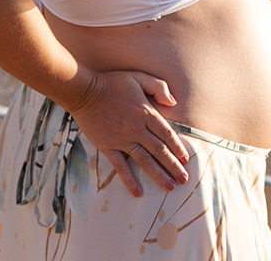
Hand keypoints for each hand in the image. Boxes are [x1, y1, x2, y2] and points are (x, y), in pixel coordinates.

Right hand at [68, 69, 191, 196]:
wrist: (85, 92)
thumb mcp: (139, 77)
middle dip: (173, 166)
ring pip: (144, 161)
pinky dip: (130, 180)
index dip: (178, 147)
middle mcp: (137, 129)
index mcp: (146, 112)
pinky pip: (121, 167)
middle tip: (184, 179)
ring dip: (158, 175)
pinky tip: (138, 192)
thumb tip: (173, 102)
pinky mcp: (108, 147)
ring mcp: (122, 139)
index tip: (185, 159)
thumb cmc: (113, 83)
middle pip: (160, 151)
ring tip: (170, 187)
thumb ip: (158, 87)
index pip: (167, 134)